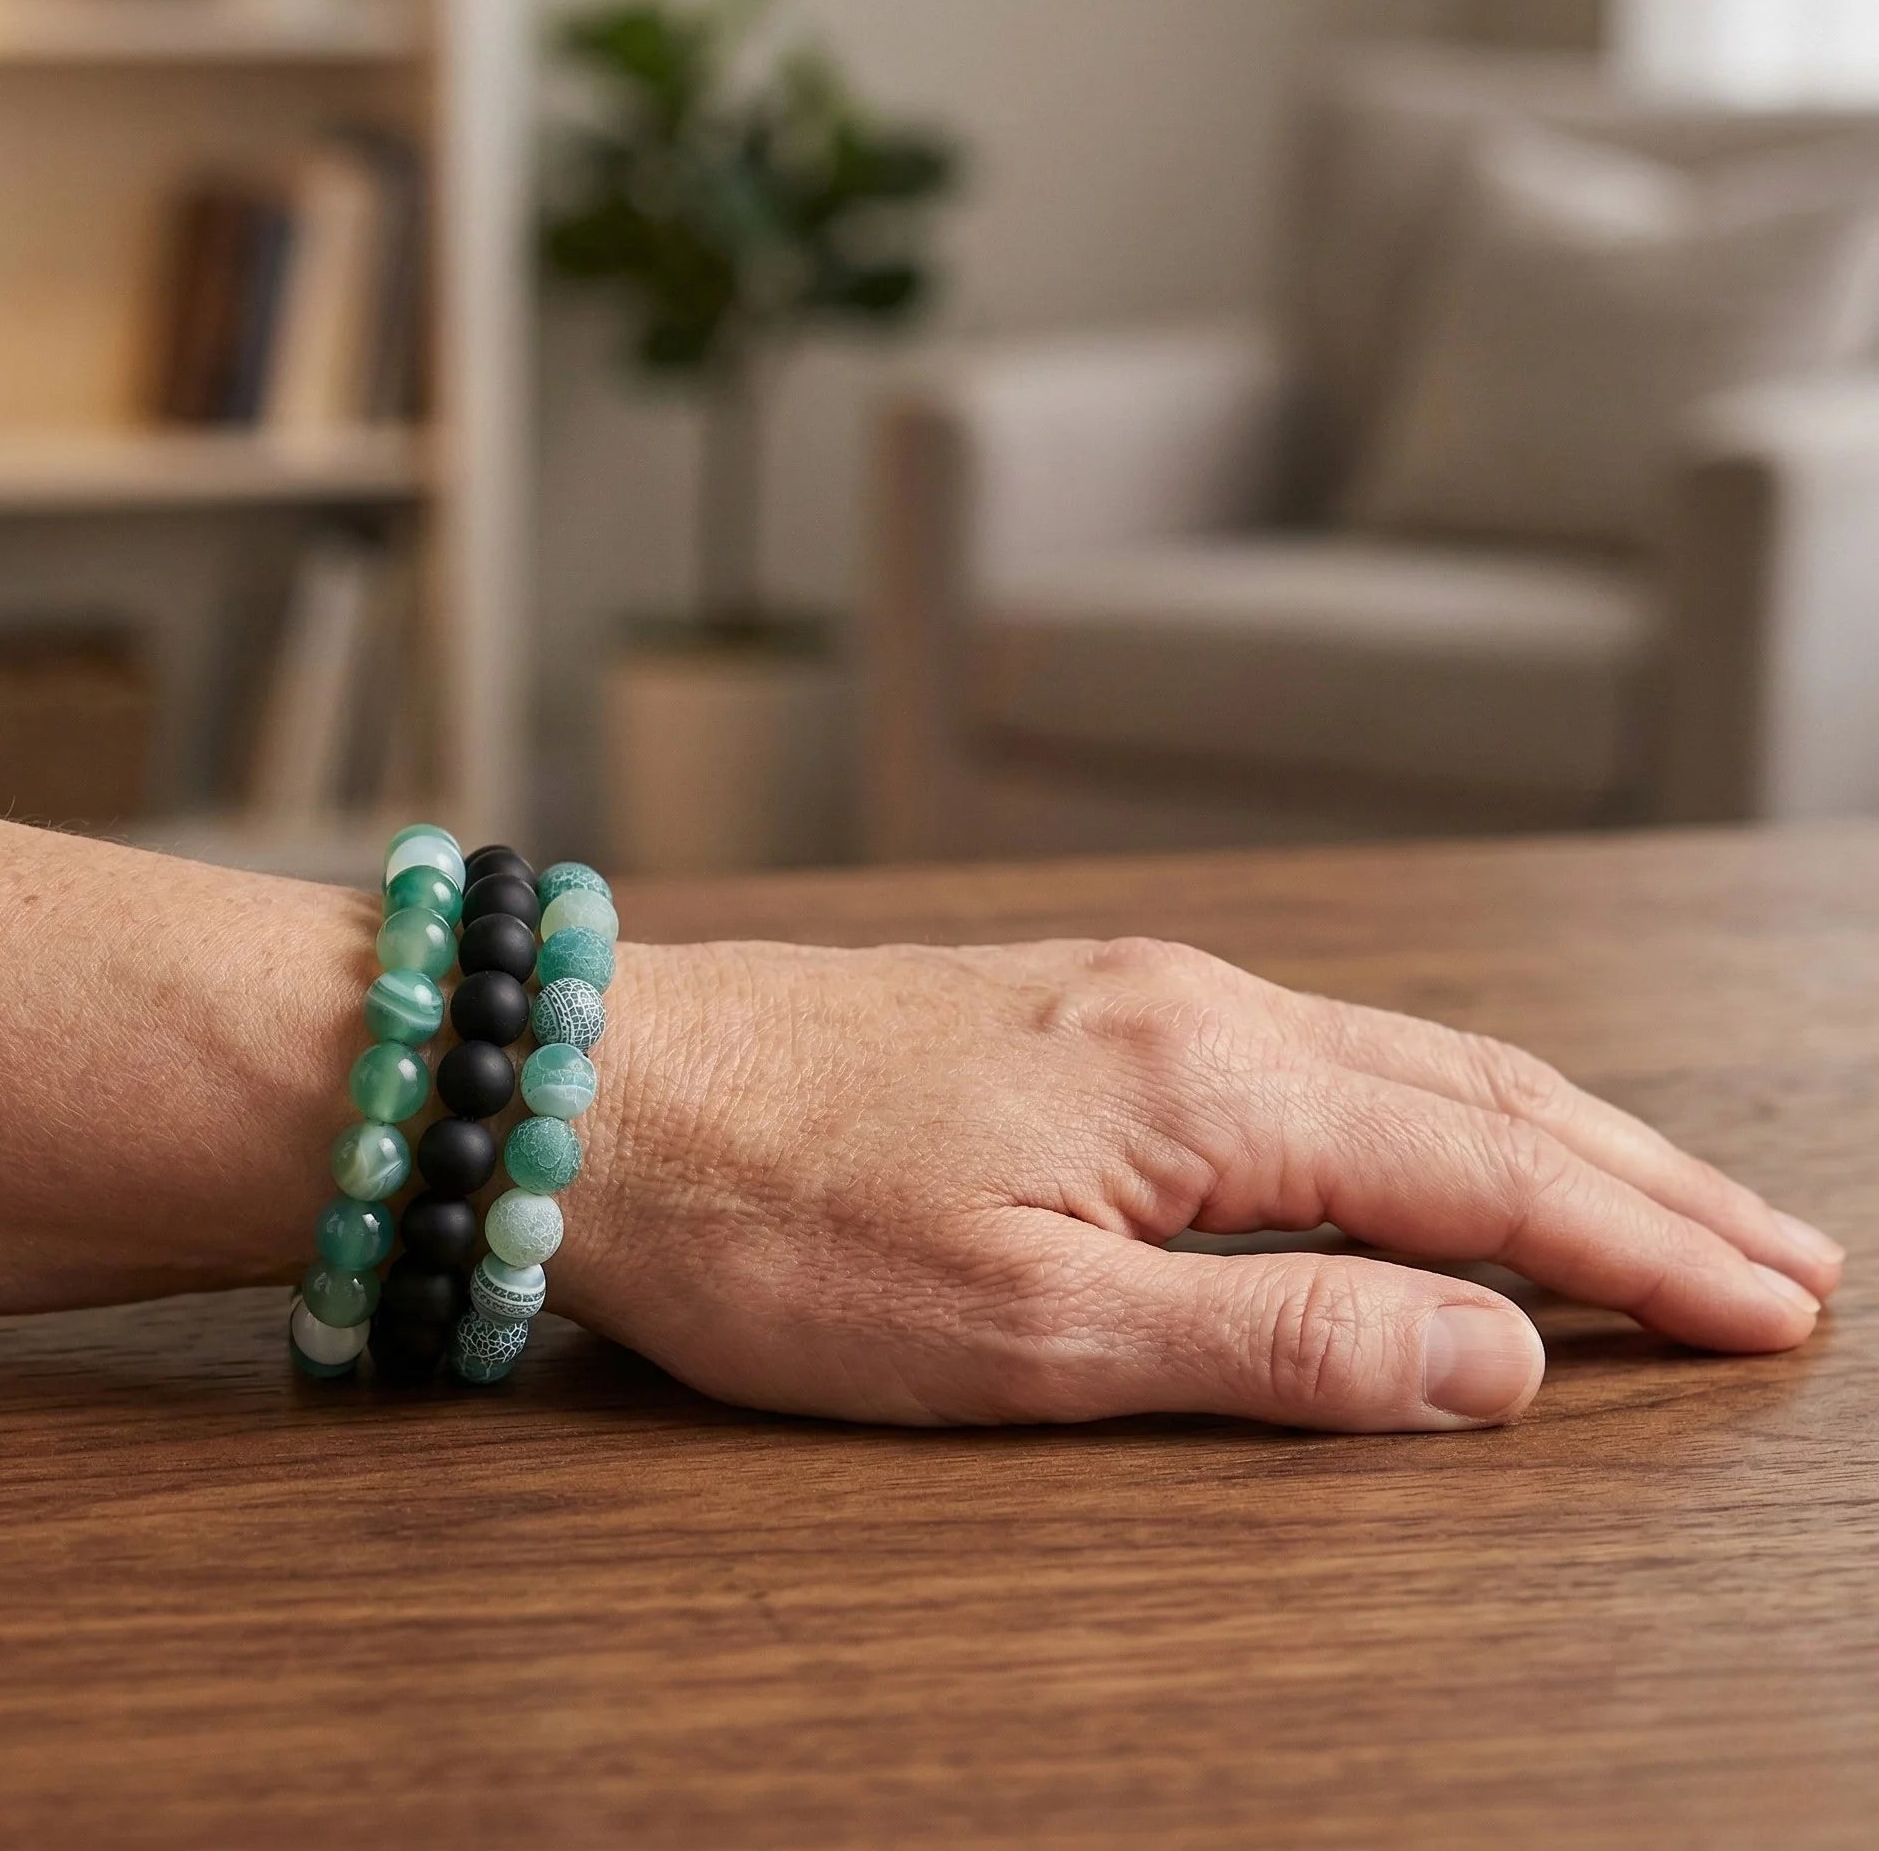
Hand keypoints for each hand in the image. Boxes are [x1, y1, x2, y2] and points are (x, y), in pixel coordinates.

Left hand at [554, 937, 1843, 1431]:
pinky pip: (1302, 1051)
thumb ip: (1274, 1343)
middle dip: (1640, 1177)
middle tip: (1781, 1252)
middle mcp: (1192, 1006)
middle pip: (1476, 1088)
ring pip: (1395, 1058)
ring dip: (1541, 1131)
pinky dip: (1419, 1103)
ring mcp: (1128, 992)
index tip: (1778, 1309)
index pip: (1490, 1170)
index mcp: (1205, 1082)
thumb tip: (1498, 1361)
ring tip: (1653, 1196)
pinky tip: (1427, 1133)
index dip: (1647, 1250)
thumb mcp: (1028, 1332)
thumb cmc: (781, 1224)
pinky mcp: (1068, 1008)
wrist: (594, 1089)